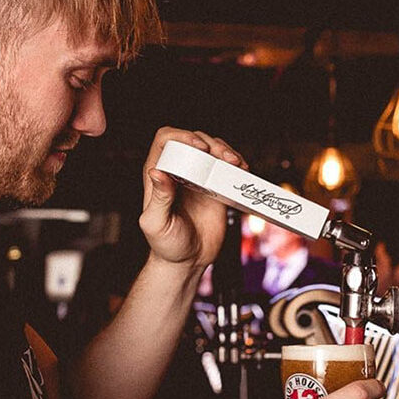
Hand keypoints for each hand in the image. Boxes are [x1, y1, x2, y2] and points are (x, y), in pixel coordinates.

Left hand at [139, 127, 247, 268]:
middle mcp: (179, 172)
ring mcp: (198, 177)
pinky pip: (226, 167)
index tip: (198, 147)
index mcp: (159, 175)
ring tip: (236, 163)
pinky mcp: (216, 187)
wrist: (189, 261)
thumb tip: (156, 171)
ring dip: (226, 150)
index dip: (182, 136)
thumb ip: (158, 198)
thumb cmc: (166, 245)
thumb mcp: (156, 224)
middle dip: (210, 142)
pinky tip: (242, 170)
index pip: (166, 140)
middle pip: (193, 139)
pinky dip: (236, 164)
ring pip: (212, 148)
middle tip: (223, 157)